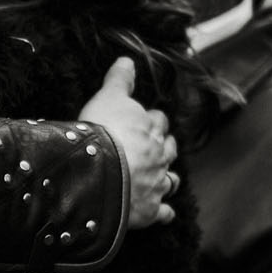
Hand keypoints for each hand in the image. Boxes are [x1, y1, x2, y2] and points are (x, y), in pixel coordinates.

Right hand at [79, 57, 177, 228]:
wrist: (100, 173)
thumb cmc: (103, 132)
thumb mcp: (108, 97)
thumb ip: (119, 80)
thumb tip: (127, 60)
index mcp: (150, 129)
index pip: (158, 120)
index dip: (152, 119)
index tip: (147, 120)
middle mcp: (159, 156)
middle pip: (168, 148)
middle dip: (163, 147)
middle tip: (154, 148)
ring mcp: (156, 183)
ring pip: (171, 179)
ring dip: (167, 177)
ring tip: (161, 177)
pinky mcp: (150, 209)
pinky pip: (164, 212)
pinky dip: (164, 212)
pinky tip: (164, 212)